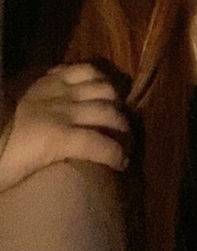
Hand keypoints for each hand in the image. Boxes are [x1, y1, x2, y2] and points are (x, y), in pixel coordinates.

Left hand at [0, 63, 128, 192]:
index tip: (122, 163)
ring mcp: (59, 88)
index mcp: (57, 138)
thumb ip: (47, 171)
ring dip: (114, 102)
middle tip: (124, 140)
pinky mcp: (50, 76)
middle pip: (109, 113)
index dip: (118, 155)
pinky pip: (84, 68)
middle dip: (123, 129)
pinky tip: (98, 87)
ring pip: (103, 88)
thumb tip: (65, 181)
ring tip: (114, 112)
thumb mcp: (19, 176)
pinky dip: (98, 77)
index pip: (102, 146)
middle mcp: (65, 109)